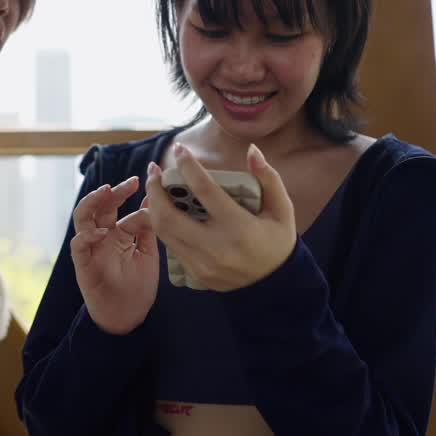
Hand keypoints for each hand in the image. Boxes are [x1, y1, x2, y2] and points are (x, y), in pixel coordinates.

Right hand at [69, 177, 159, 334]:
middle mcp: (101, 237)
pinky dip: (86, 236)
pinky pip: (78, 246)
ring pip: (82, 218)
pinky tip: (100, 232)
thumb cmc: (137, 287)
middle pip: (100, 207)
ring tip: (105, 193)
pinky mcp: (83, 265)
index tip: (148, 180)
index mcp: (116, 233)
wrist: (128, 318)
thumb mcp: (148, 253)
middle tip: (130, 182)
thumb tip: (152, 199)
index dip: (129, 193)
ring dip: (91, 203)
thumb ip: (147, 229)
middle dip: (112, 192)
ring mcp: (91, 249)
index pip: (118, 207)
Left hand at [143, 143, 295, 291]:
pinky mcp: (194, 273)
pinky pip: (171, 245)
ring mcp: (202, 263)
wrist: (274, 286)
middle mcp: (216, 247)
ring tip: (154, 186)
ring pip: (164, 232)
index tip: (179, 148)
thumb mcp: (282, 209)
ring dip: (153, 206)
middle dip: (155, 189)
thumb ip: (268, 178)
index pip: (205, 191)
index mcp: (239, 227)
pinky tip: (164, 210)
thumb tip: (251, 150)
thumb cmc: (277, 241)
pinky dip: (163, 225)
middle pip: (170, 216)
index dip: (188, 166)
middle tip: (153, 170)